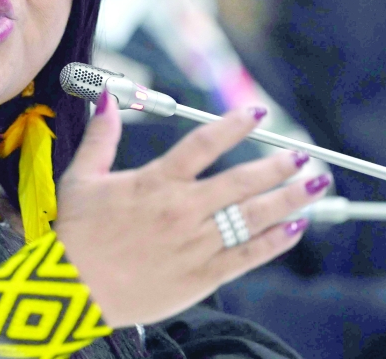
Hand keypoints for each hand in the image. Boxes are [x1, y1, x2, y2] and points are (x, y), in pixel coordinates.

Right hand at [53, 93, 325, 327]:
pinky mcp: (202, 275)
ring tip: (313, 186)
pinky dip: (275, 241)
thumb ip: (101, 136)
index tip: (257, 113)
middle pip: (241, 181)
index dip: (234, 125)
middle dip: (276, 166)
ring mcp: (195, 243)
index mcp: (154, 182)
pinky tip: (295, 228)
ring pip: (253, 217)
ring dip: (288, 199)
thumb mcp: (81, 177)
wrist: (72, 288)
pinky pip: (248, 256)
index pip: (203, 144)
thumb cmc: (74, 232)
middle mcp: (181, 209)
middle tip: (301, 156)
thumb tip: (108, 99)